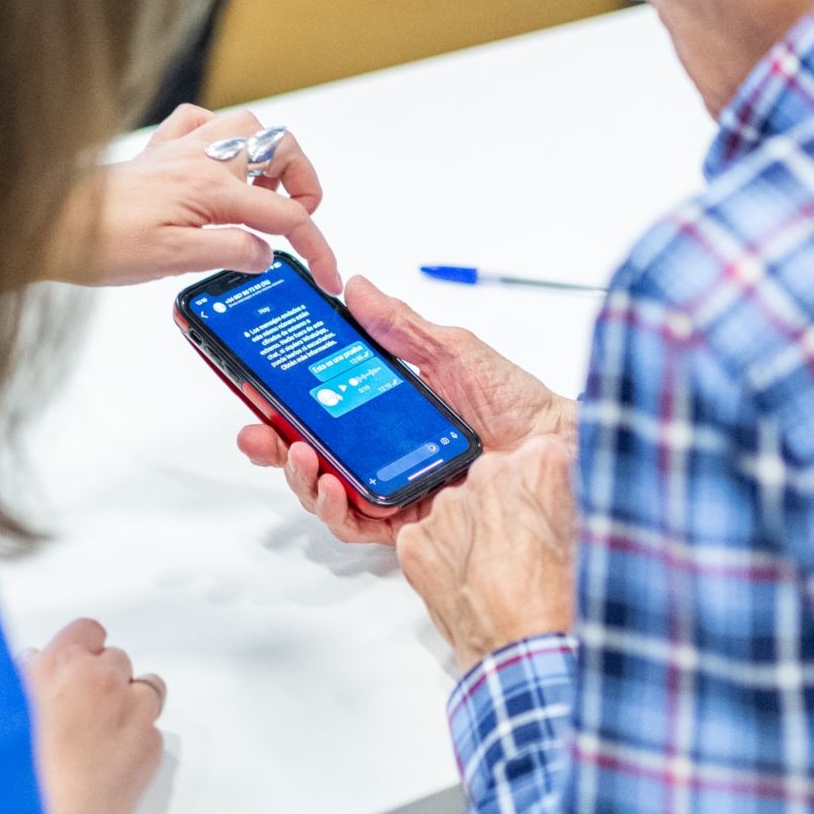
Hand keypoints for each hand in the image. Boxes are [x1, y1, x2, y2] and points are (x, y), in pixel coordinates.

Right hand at [20, 619, 165, 813]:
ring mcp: (131, 711)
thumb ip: (25, 680)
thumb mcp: (4, 710)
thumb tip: (34, 668)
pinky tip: (114, 756)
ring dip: (129, 701)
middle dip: (103, 678)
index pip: (88, 630)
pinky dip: (138, 736)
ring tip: (106, 730)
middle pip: (117, 659)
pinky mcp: (150, 745)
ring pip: (147, 687)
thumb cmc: (17, 776)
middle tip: (84, 708)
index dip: (83, 649)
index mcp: (60, 664)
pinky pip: (153, 726)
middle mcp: (101, 680)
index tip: (80, 662)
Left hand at [58, 104, 338, 287]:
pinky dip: (220, 139)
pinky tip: (217, 166)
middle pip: (280, 148)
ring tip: (264, 195)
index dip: (316, 246)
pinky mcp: (158, 154)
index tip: (326, 273)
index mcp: (211, 187)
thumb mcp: (173, 259)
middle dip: (303, 182)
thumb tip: (268, 253)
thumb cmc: (100, 241)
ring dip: (267, 156)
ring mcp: (180, 151)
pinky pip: (199, 123)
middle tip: (297, 222)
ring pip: (246, 127)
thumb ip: (229, 250)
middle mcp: (200, 158)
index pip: (284, 215)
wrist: (47, 224)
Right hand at [236, 274, 574, 545]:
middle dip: (275, 442)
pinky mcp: (407, 522)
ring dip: (299, 474)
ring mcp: (393, 486)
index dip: (287, 399)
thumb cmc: (518, 404)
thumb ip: (402, 326)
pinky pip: (357, 523)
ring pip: (326, 489)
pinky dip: (335, 508)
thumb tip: (357, 290)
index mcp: (391, 408)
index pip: (326, 404)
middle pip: (315, 450)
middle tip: (256, 430)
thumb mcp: (456, 352)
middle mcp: (385, 450)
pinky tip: (331, 487)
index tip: (259, 383)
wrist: (557, 451)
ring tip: (297, 452)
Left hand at [394, 434, 576, 668]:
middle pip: (494, 479)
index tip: (547, 513)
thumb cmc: (562, 604)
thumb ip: (575, 499)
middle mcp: (488, 475)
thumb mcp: (592, 536)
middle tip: (522, 551)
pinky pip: (427, 538)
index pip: (538, 457)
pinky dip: (443, 558)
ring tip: (496, 575)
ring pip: (458, 509)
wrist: (525, 655)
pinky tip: (469, 584)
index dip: (544, 491)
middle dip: (504, 507)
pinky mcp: (416, 540)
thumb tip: (571, 488)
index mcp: (539, 465)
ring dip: (472, 533)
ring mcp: (447, 508)